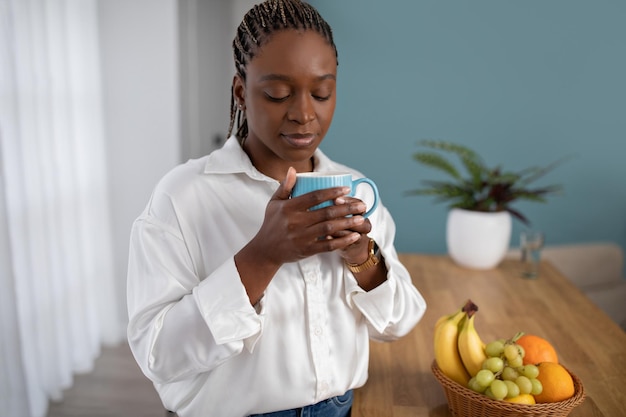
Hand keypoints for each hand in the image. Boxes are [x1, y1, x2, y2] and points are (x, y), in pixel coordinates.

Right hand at [252, 167, 369, 265]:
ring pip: (329, 228)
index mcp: (289, 207)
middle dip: (346, 208)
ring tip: (361, 219)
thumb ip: (285, 186)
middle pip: (326, 212)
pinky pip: (327, 245)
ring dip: (347, 223)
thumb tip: (293, 169)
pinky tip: (353, 236)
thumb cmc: (272, 223)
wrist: (266, 250)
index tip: (346, 189)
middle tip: (362, 205)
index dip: (332, 192)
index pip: (314, 196)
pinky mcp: (306, 250)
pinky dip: (342, 241)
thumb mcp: (274, 202)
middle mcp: (296, 222)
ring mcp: (302, 237)